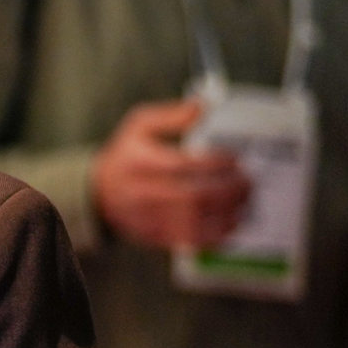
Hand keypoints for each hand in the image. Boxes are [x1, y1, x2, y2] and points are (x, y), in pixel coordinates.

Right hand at [90, 96, 249, 251]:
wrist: (99, 193)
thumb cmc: (126, 156)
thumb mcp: (139, 125)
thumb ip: (171, 115)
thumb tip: (203, 106)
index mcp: (140, 163)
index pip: (182, 165)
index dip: (214, 163)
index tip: (235, 159)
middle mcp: (143, 193)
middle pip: (193, 196)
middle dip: (228, 190)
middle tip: (248, 182)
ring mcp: (148, 218)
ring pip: (194, 222)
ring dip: (227, 214)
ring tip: (246, 203)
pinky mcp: (155, 236)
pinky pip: (189, 241)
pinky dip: (216, 236)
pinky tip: (233, 225)